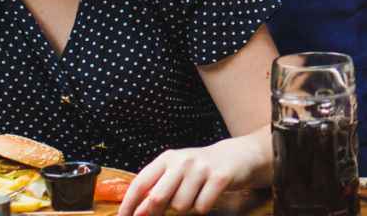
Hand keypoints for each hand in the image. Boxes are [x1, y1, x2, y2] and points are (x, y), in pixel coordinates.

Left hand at [119, 135, 266, 215]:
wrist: (237, 156)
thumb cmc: (200, 169)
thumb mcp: (176, 171)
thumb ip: (157, 187)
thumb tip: (137, 211)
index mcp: (166, 159)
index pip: (141, 183)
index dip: (129, 204)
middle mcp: (182, 161)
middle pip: (157, 197)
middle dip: (154, 213)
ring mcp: (201, 168)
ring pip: (181, 206)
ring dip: (186, 209)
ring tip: (194, 197)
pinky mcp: (219, 177)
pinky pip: (201, 207)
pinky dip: (203, 209)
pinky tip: (207, 197)